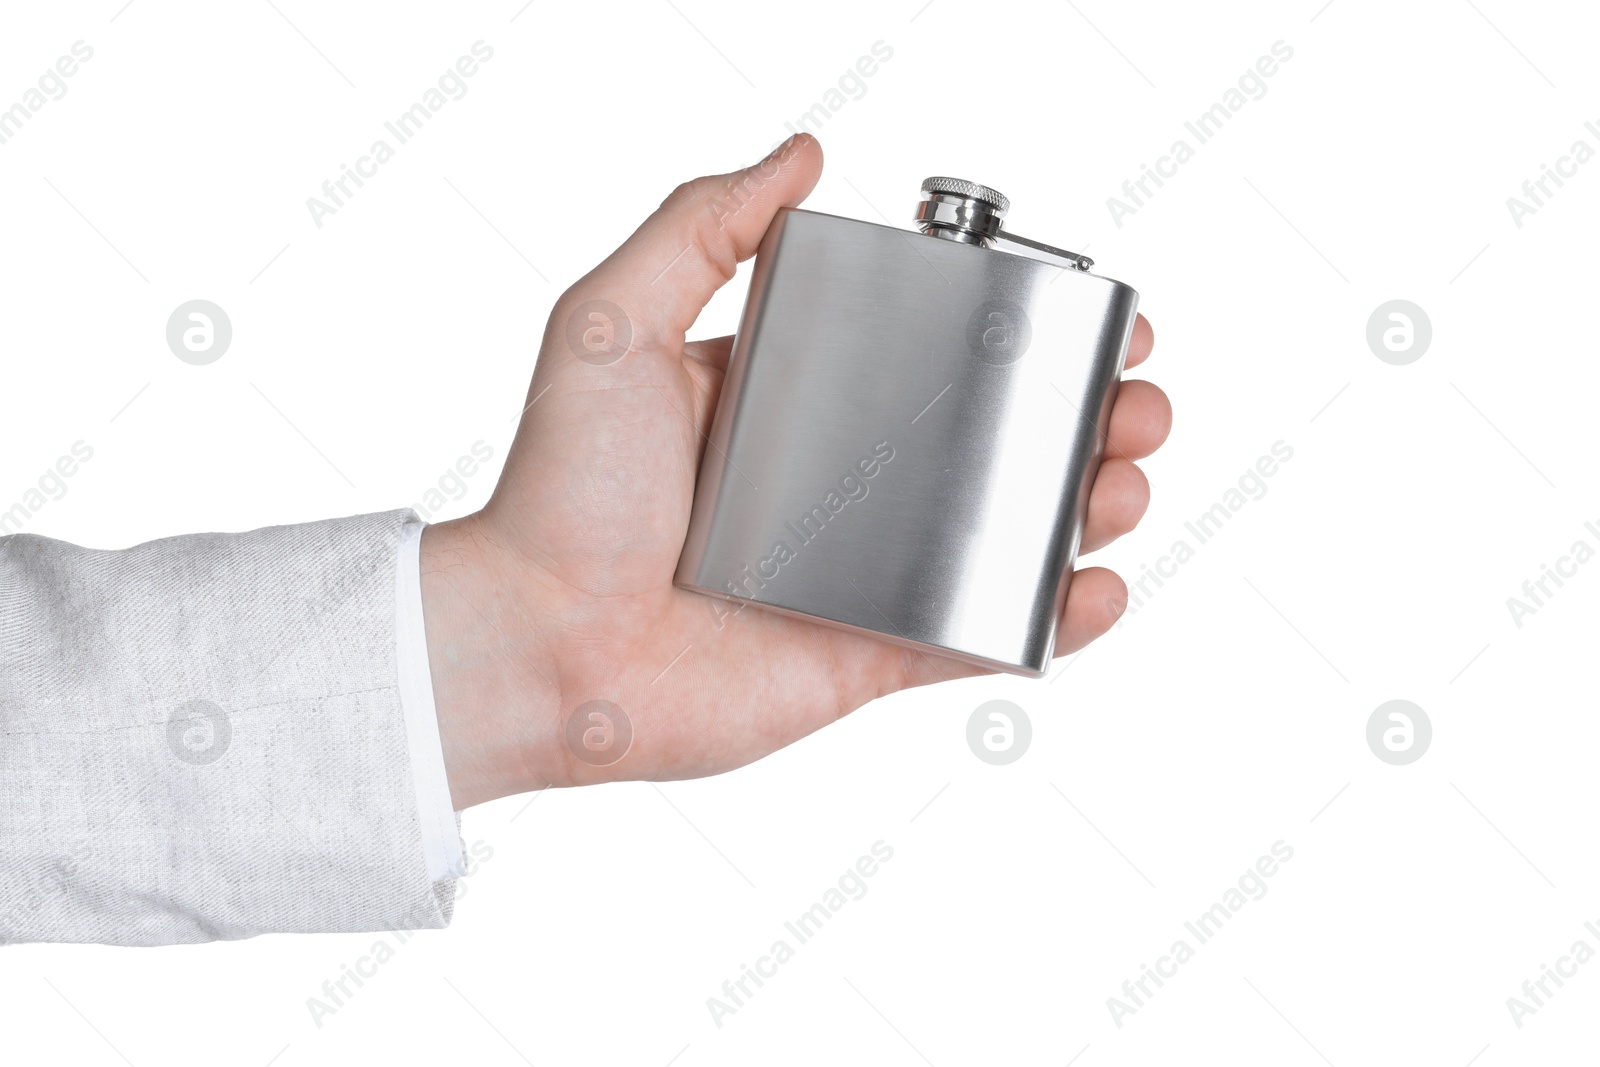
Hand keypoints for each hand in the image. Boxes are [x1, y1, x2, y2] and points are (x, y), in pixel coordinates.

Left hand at [420, 134, 1170, 808]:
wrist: (539, 642)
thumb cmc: (560, 490)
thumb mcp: (612, 322)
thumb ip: (702, 226)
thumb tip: (807, 151)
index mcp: (795, 401)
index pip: (933, 351)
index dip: (1021, 333)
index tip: (1091, 311)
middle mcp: (839, 485)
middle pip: (996, 441)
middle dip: (1086, 417)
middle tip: (1134, 402)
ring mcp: (862, 574)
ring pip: (1008, 537)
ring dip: (1090, 507)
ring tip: (1123, 482)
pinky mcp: (870, 658)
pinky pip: (981, 638)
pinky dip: (1052, 620)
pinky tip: (1095, 588)